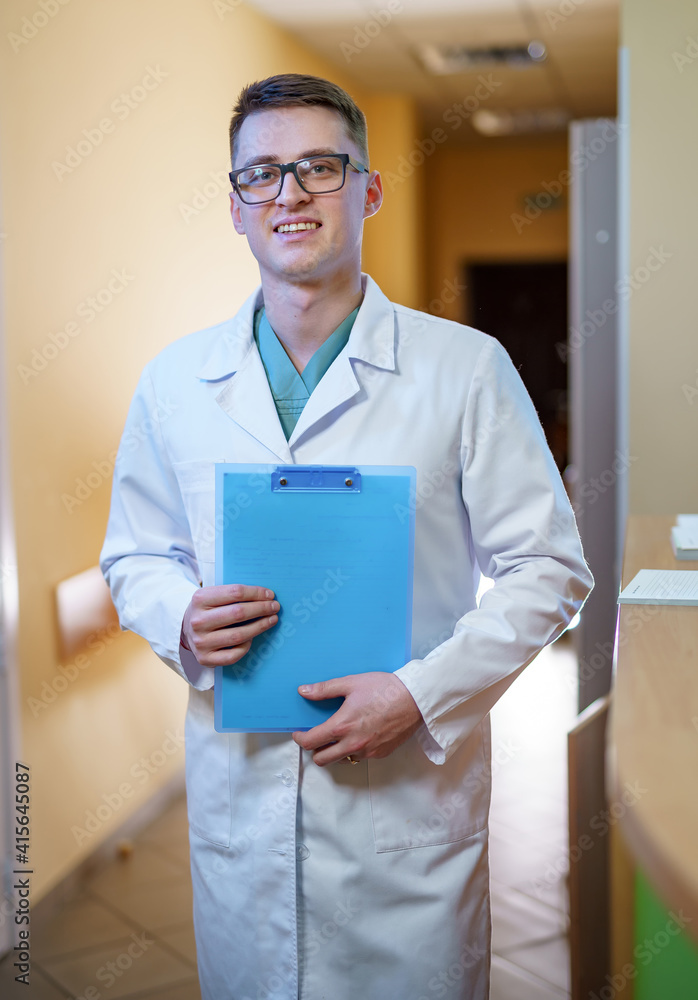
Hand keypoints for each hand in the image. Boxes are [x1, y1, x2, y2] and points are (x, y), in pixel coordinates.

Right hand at [180, 584, 278, 666]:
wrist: (185, 630)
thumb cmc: (207, 610)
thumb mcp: (212, 596)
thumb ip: (233, 594)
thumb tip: (265, 596)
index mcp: (200, 599)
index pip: (235, 592)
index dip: (256, 593)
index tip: (270, 595)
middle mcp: (198, 621)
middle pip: (238, 613)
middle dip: (261, 609)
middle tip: (275, 607)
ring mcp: (201, 642)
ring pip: (239, 635)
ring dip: (260, 627)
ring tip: (271, 620)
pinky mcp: (205, 659)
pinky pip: (233, 655)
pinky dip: (246, 646)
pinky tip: (252, 638)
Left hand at [292, 672, 422, 765]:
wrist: (415, 699)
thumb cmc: (384, 688)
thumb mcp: (351, 683)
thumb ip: (325, 689)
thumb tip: (304, 691)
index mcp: (342, 726)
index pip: (311, 742)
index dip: (300, 739)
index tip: (299, 733)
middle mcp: (352, 744)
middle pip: (322, 760)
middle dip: (315, 750)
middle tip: (317, 737)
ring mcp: (367, 752)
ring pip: (341, 760)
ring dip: (334, 752)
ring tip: (338, 736)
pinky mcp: (380, 754)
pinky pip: (359, 758)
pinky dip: (353, 750)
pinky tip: (359, 735)